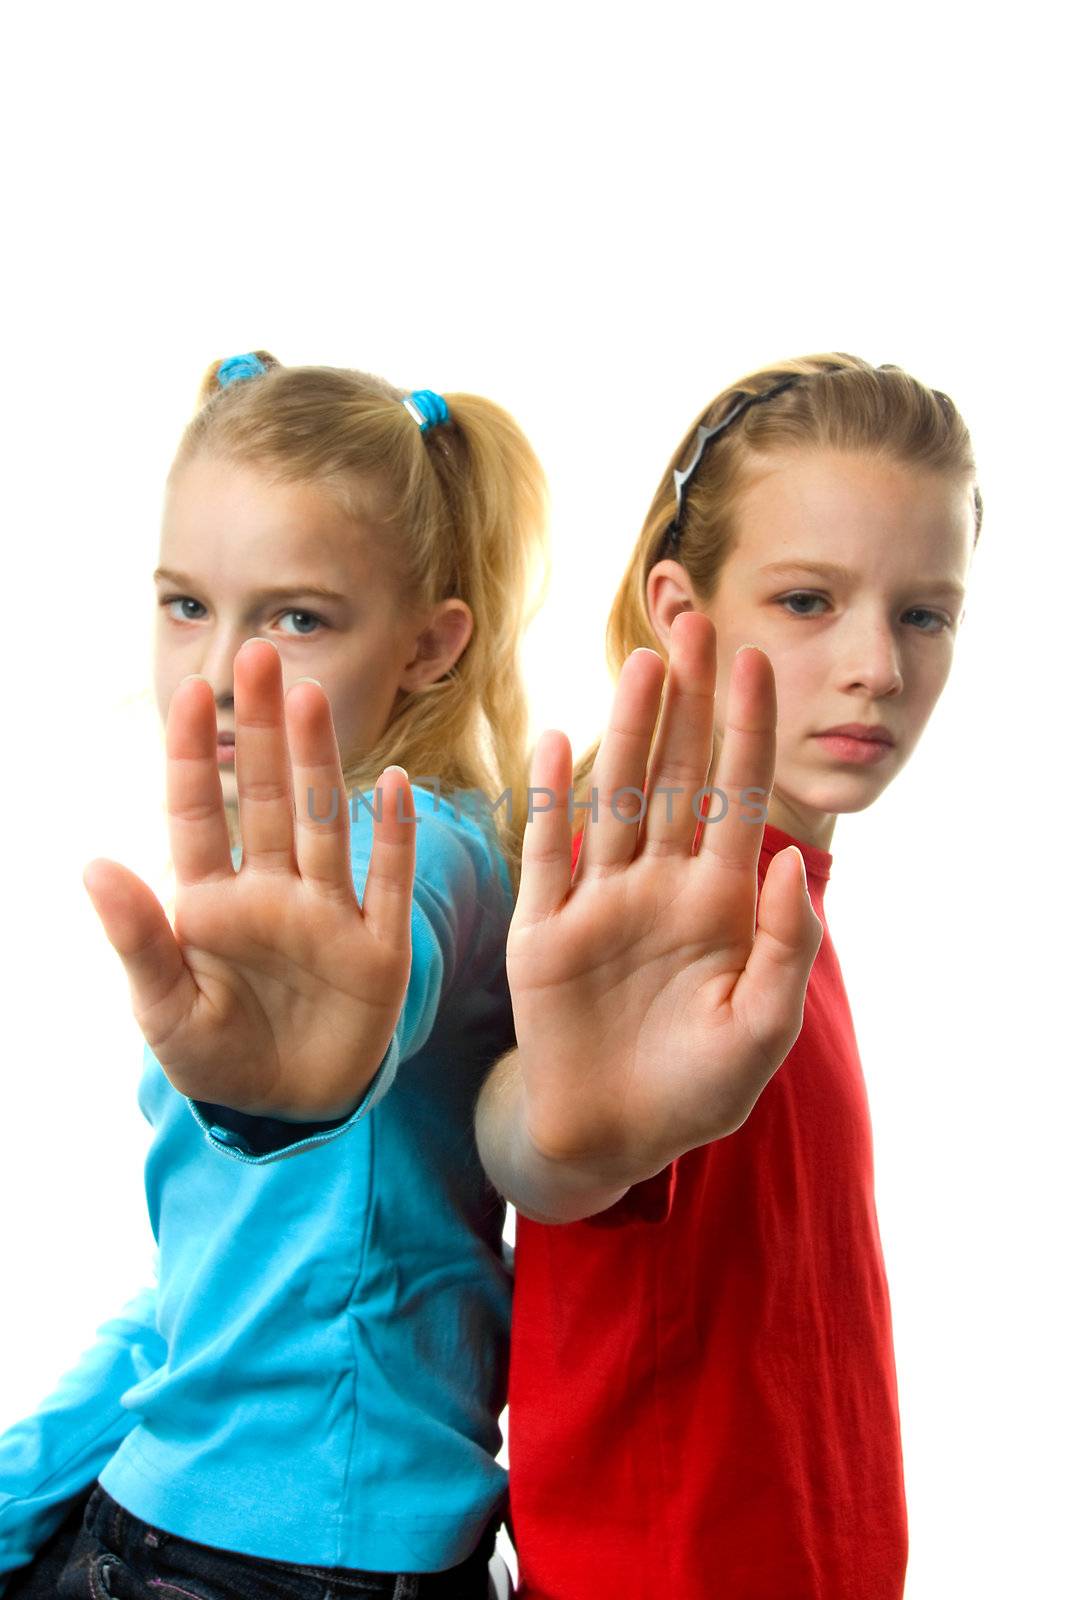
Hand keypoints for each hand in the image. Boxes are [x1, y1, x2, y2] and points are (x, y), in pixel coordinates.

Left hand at [82, 639, 416, 1120]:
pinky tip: (394, 784)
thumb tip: (93, 864)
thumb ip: (139, 937)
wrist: (288, 1109)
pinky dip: (393, 837)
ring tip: (309, 697)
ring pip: (323, 822)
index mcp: (212, 901)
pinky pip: (386, 883)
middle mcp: (272, 892)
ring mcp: (328, 914)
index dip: (192, 755)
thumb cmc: (217, 1055)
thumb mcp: (164, 1009)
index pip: (198, 813)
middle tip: (260, 653)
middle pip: (268, 797)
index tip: (186, 692)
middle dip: (262, 729)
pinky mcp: (377, 950)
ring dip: (319, 763)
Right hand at [505, 611, 823, 1186]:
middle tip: (693, 624)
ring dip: (629, 733)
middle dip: (689, 703)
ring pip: (615, 799)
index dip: (747, 729)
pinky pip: (547, 853)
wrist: (608, 1135)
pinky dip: (550, 799)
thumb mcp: (762, 1031)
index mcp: (719, 903)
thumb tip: (796, 863)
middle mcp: (660, 885)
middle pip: (678, 776)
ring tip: (641, 665)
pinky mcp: (542, 928)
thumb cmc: (695, 1090)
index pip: (737, 797)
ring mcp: (600, 900)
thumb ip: (786, 949)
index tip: (756, 659)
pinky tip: (557, 741)